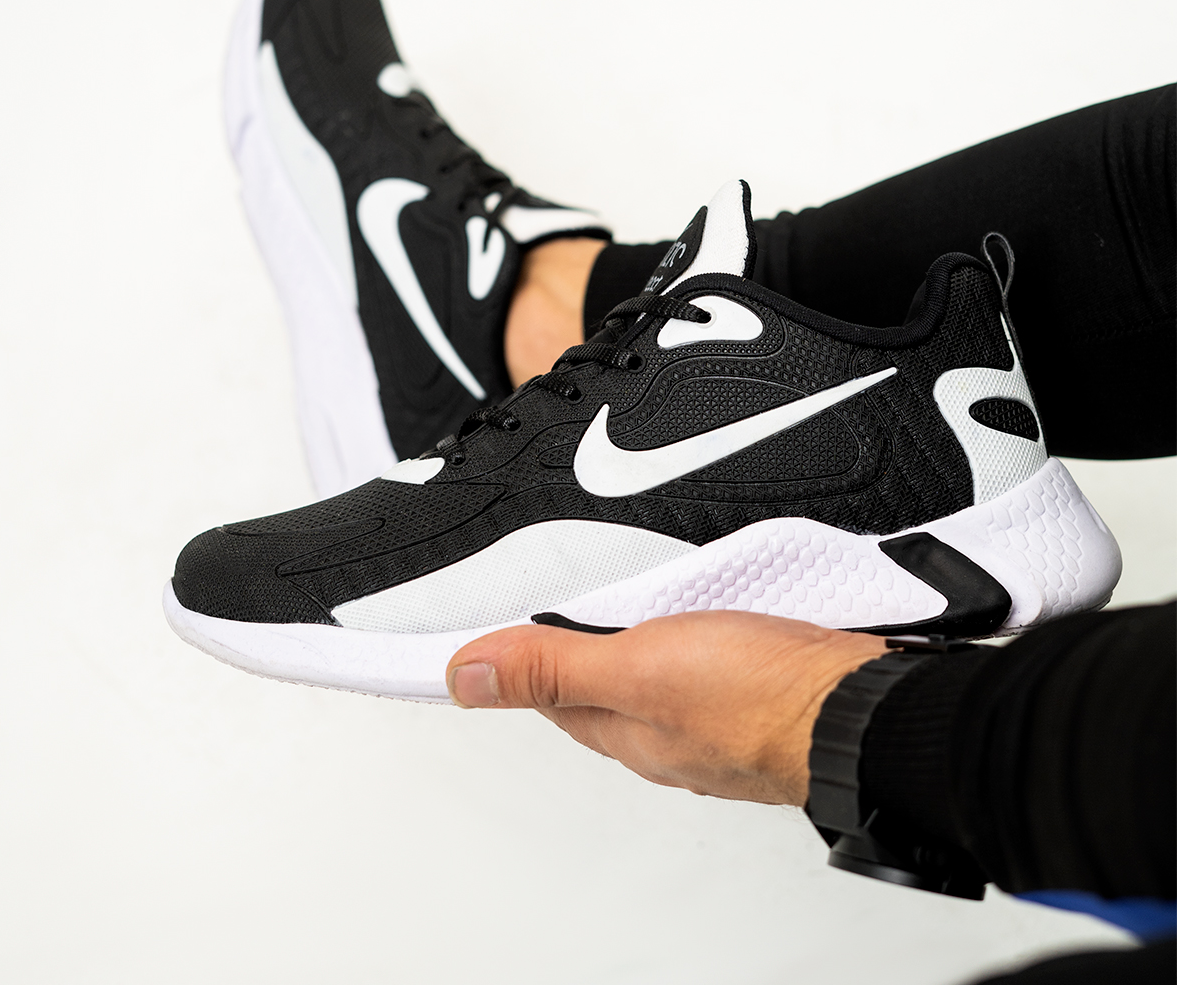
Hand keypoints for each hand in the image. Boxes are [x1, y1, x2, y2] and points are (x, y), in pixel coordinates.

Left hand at [446, 611, 886, 805]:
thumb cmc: (761, 699)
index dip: (522, 658)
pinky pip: (708, 662)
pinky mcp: (759, 692)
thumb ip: (553, 667)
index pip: (551, 695)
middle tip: (562, 603)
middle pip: (603, 686)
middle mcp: (668, 732)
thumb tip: (466, 676)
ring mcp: (717, 715)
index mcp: (626, 732)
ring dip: (642, 637)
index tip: (503, 631)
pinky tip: (708, 615)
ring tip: (629, 598)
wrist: (864, 708)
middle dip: (580, 645)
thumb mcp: (636, 668)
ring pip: (659, 672)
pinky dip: (695, 636)